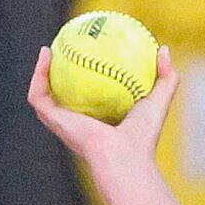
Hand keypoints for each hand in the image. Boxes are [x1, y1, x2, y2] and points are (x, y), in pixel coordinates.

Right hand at [25, 44, 177, 173]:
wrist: (123, 155)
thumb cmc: (143, 136)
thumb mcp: (159, 99)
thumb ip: (167, 76)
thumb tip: (164, 49)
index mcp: (101, 123)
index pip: (92, 100)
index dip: (88, 80)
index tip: (89, 56)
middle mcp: (79, 124)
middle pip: (64, 99)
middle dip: (60, 78)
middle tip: (64, 50)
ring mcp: (63, 124)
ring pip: (44, 96)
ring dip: (41, 73)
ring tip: (48, 50)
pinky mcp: (53, 120)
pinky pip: (38, 94)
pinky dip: (38, 73)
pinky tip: (46, 53)